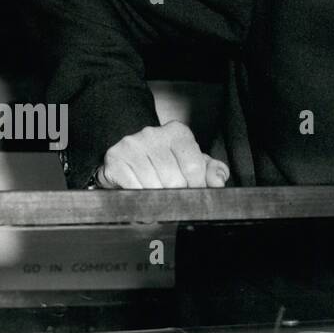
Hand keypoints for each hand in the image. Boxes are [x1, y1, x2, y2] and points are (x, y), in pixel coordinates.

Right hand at [95, 122, 229, 188]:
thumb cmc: (166, 163)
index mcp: (178, 132)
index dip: (196, 186)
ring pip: (154, 186)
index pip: (194, 167)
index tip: (193, 192)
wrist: (130, 160)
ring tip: (156, 195)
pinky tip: (142, 195)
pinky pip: (134, 189)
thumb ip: (212, 171)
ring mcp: (132, 145)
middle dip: (176, 194)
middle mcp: (154, 134)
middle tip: (172, 195)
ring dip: (157, 198)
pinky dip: (140, 200)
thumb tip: (218, 182)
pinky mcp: (115, 159)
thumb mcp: (193, 164)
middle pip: (174, 179)